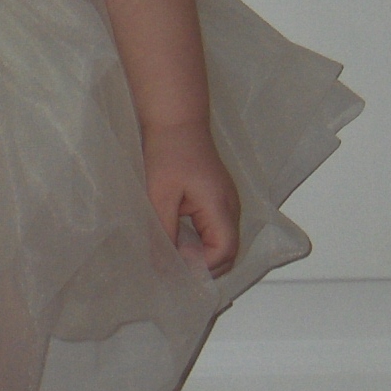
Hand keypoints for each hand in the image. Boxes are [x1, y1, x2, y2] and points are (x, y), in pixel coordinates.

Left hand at [142, 120, 240, 275]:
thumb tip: (163, 265)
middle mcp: (231, 207)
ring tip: (174, 257)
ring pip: (223, 244)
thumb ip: (163, 232)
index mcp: (220, 205)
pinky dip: (201, 244)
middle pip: (229, 253)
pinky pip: (216, 232)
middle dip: (204, 267)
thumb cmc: (168, 152)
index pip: (225, 251)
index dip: (202, 265)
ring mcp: (227, 204)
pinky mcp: (218, 201)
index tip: (175, 263)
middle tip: (173, 268)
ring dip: (202, 256)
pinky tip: (178, 242)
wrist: (176, 121)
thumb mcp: (159, 196)